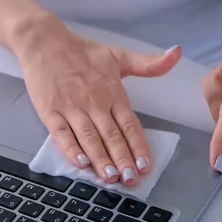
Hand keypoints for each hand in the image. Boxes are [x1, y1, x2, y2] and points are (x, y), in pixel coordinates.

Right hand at [11, 17, 180, 185]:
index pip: (129, 124)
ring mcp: (71, 108)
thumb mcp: (118, 55)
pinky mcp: (50, 111)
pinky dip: (70, 149)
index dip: (138, 146)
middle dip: (123, 160)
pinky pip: (62, 134)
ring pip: (89, 138)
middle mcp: (94, 102)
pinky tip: (80, 163)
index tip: (146, 165)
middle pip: (111, 136)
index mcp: (112, 92)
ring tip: (110, 177)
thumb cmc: (81, 51)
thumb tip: (177, 54)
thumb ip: (148, 63)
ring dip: (100, 159)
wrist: (44, 42)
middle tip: (131, 180)